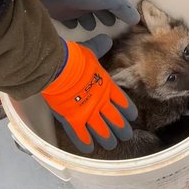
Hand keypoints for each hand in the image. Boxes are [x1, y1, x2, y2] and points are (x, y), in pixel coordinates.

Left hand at [18, 0, 138, 29]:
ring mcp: (73, 6)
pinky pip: (68, 21)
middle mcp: (88, 0)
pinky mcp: (60, 12)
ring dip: (88, 22)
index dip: (118, 12)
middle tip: (110, 24)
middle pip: (98, 10)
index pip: (113, 5)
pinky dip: (72, 24)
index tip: (124, 21)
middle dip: (104, 16)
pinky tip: (74, 28)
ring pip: (83, 16)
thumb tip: (136, 19)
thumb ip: (123, 9)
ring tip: (91, 28)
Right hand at [42, 35, 136, 153]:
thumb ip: (99, 47)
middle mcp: (100, 102)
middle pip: (116, 121)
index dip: (128, 112)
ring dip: (108, 139)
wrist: (56, 68)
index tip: (132, 118)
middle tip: (126, 136)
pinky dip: (85, 143)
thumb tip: (106, 39)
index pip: (123, 103)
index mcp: (107, 87)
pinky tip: (89, 149)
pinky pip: (80, 136)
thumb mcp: (89, 50)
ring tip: (111, 144)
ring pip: (102, 132)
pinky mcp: (72, 120)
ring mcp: (87, 113)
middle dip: (122, 130)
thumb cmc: (73, 58)